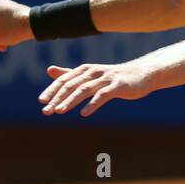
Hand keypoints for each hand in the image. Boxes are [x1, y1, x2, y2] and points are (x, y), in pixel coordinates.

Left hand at [39, 62, 153, 117]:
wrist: (143, 74)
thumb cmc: (115, 77)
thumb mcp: (91, 75)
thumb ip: (70, 74)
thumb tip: (49, 70)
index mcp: (85, 69)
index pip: (64, 80)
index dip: (52, 90)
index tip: (41, 101)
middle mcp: (94, 72)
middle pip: (71, 85)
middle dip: (57, 98)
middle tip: (46, 110)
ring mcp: (106, 78)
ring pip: (84, 89)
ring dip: (70, 101)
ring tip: (59, 111)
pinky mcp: (118, 86)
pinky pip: (103, 95)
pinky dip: (92, 104)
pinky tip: (84, 114)